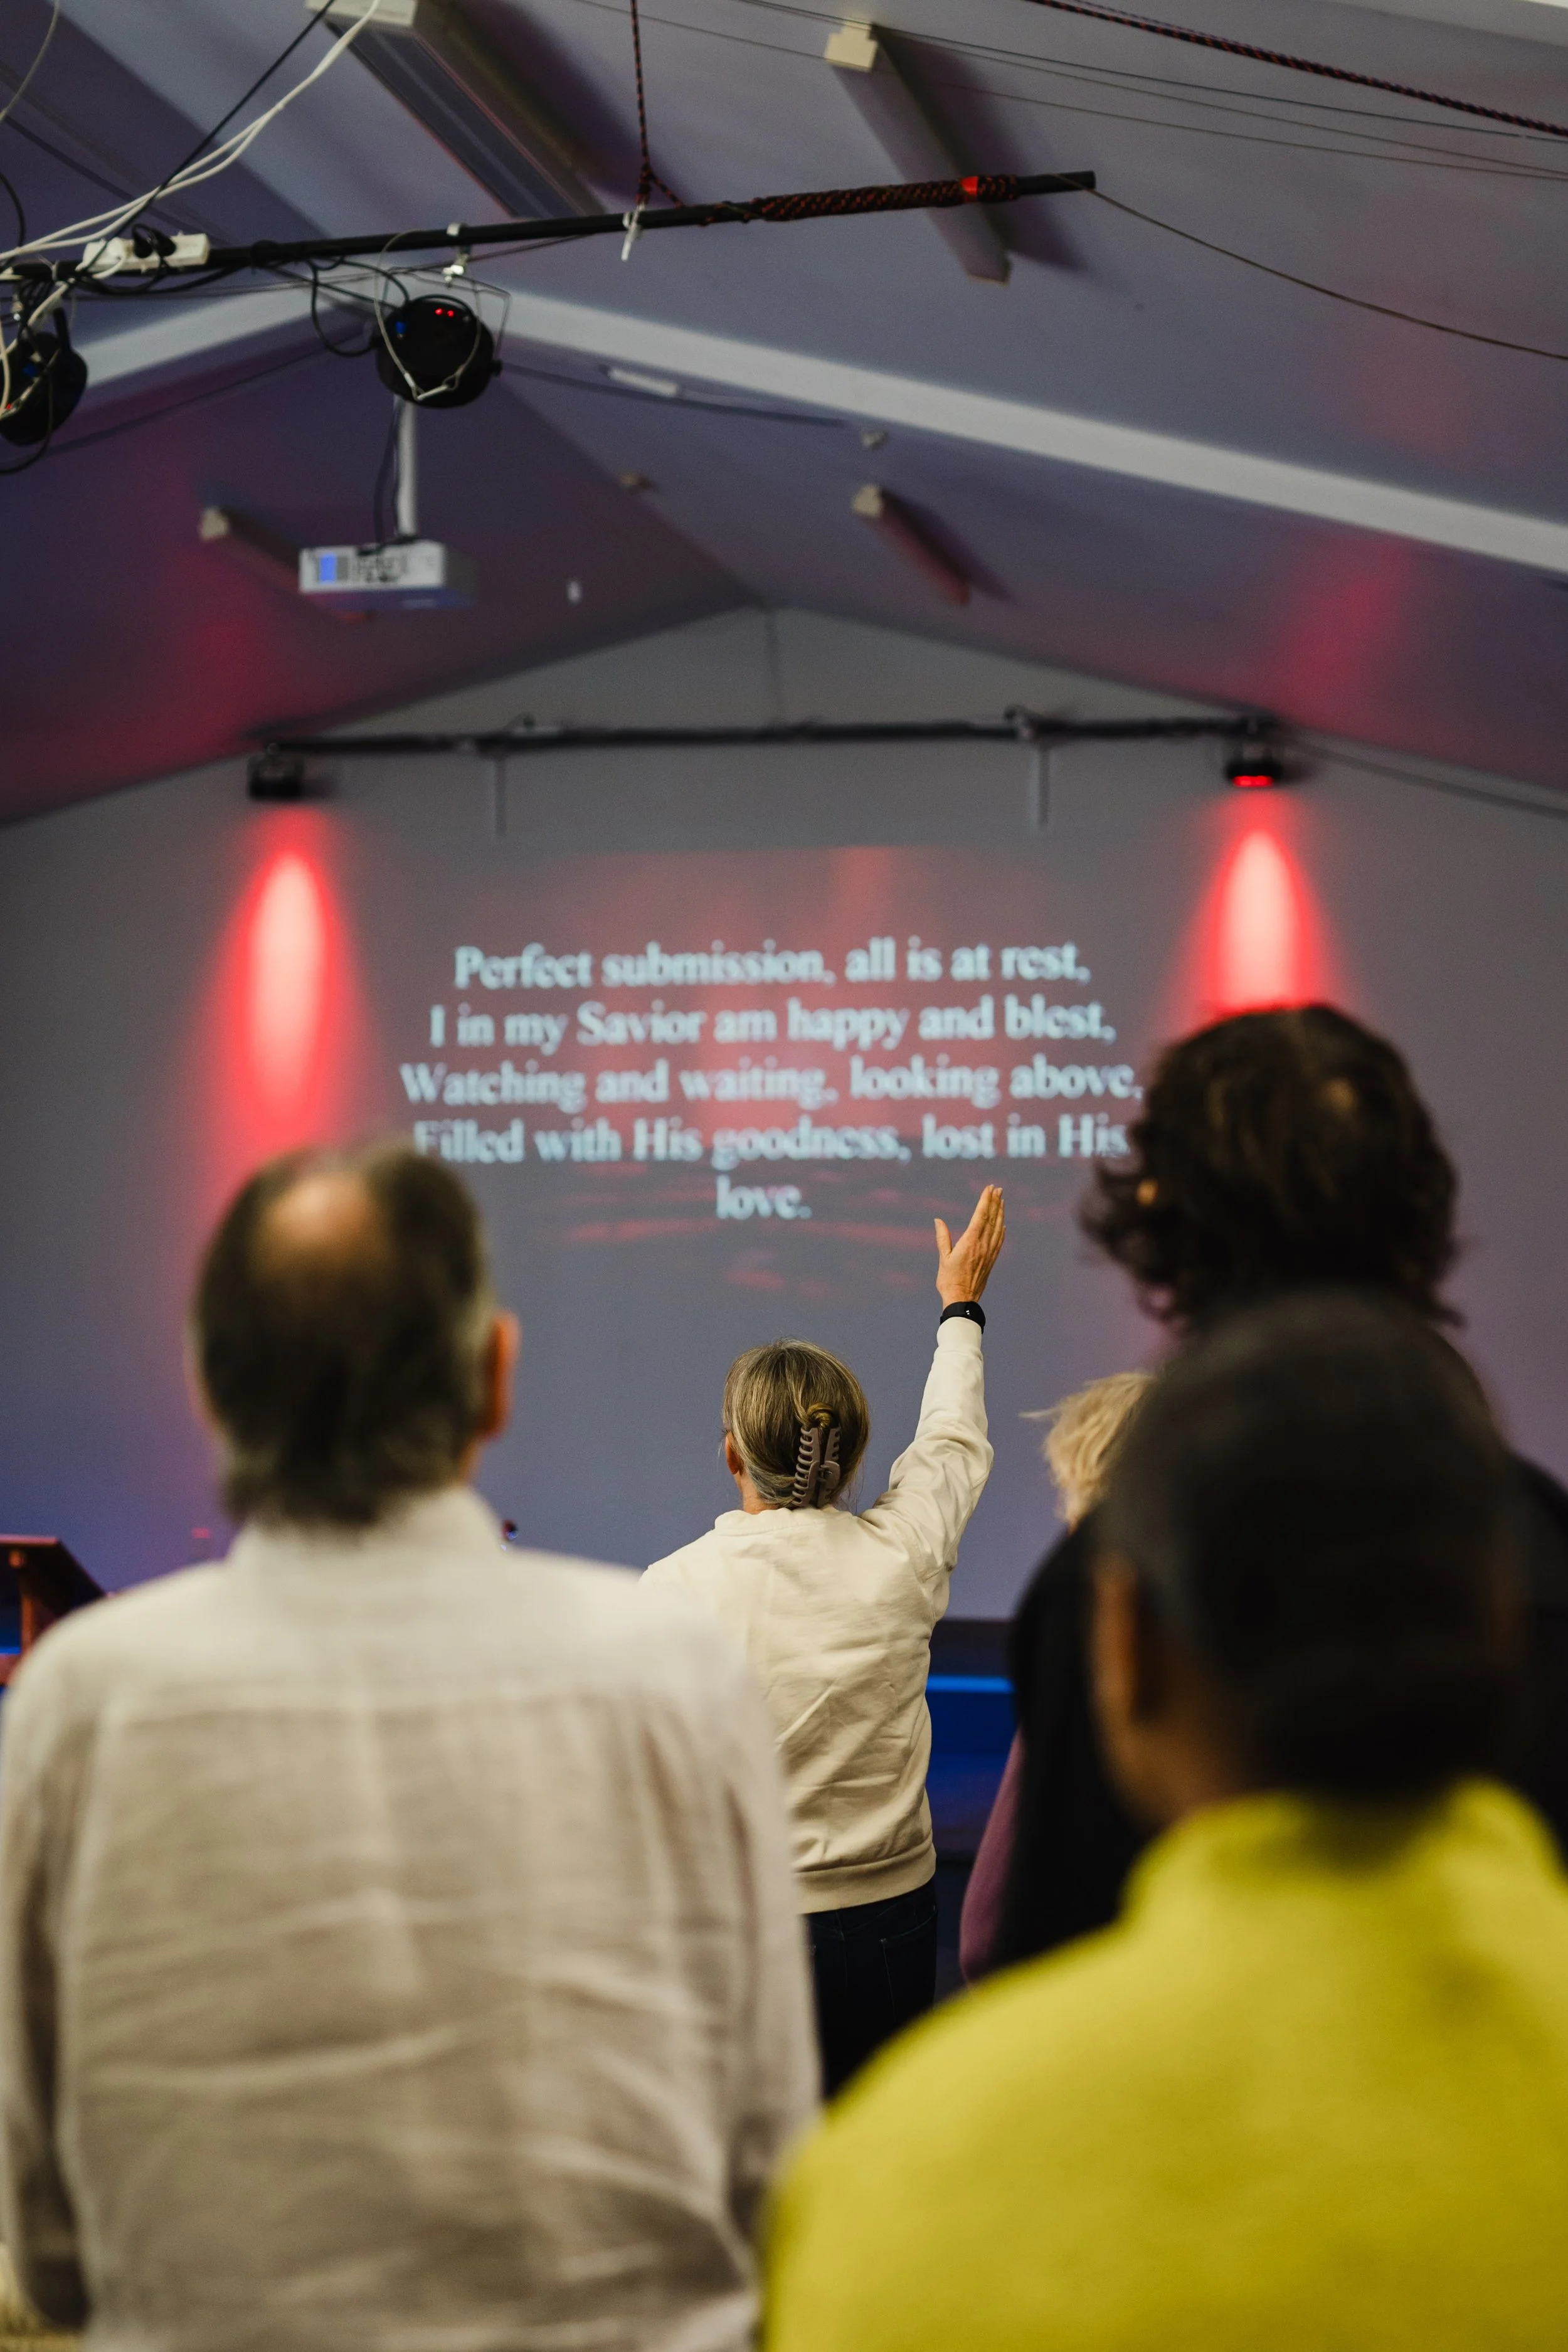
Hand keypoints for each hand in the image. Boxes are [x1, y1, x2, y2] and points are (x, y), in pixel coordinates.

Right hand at [935, 1185, 1004, 1306]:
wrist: (963, 1300)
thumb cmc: (949, 1280)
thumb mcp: (943, 1257)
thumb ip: (942, 1237)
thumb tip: (938, 1220)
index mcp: (970, 1242)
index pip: (980, 1216)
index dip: (985, 1201)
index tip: (989, 1189)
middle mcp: (982, 1246)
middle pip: (991, 1219)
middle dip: (995, 1202)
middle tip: (998, 1189)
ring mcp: (989, 1253)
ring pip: (998, 1229)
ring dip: (1000, 1213)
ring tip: (1001, 1201)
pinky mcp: (991, 1261)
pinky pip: (999, 1241)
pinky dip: (1002, 1230)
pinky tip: (1003, 1225)